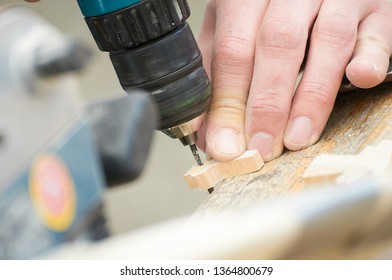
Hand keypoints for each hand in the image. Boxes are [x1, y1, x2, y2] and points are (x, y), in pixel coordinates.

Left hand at [197, 0, 391, 161]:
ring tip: (296, 138)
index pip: (232, 50)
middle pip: (277, 44)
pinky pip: (376, 32)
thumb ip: (215, 72)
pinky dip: (370, 57)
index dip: (227, 102)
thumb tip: (202, 129)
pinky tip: (360, 78)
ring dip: (312, 96)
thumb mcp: (231, 29)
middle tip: (261, 148)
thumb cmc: (267, 11)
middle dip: (267, 105)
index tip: (225, 145)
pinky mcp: (375, 7)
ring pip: (327, 40)